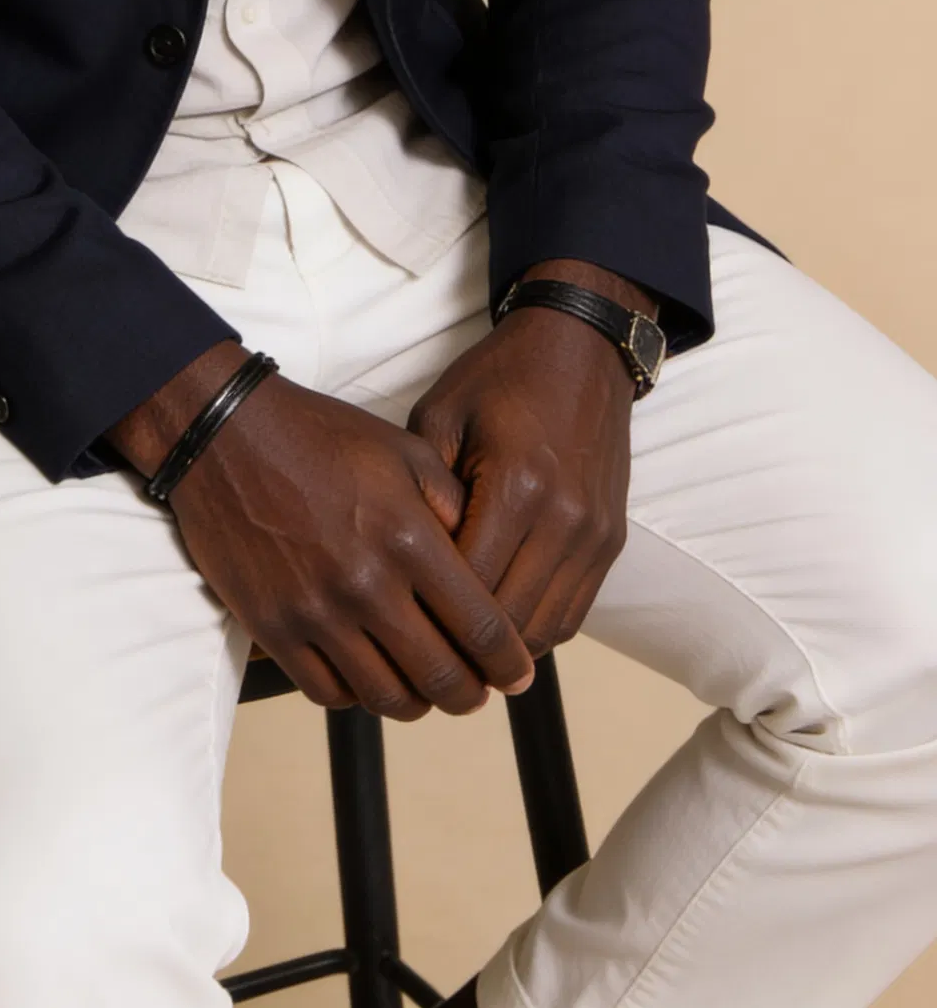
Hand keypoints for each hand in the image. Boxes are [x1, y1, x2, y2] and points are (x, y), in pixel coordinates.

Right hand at [108, 347, 535, 717]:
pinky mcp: (273, 627)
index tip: (518, 675)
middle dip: (470, 694)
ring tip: (425, 691)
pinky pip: (327, 693)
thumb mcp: (404, 451)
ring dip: (417, 703)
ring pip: (386, 697)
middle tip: (476, 692)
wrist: (225, 435)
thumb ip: (453, 507)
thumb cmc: (321, 437)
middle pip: (440, 677)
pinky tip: (368, 676)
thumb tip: (488, 564)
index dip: (509, 663)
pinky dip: (356, 696)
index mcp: (408, 537)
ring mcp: (316, 611)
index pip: (481, 628)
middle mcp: (366, 583)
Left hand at [408, 263, 646, 658]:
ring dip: (503, 651)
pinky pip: (574, 613)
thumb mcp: (441, 416)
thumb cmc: (499, 378)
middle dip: (464, 648)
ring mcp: (593, 534)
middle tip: (421, 657)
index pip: (470, 586)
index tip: (397, 625)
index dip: (431, 615)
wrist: (581, 349)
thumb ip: (424, 491)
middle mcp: (564, 518)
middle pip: (510, 622)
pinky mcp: (610, 540)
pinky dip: (537, 630)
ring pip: (546, 629)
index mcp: (517, 483)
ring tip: (458, 655)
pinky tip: (501, 628)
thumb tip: (405, 565)